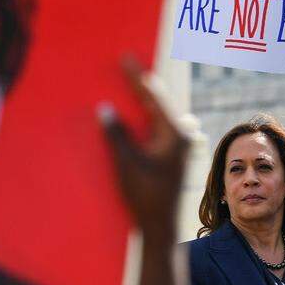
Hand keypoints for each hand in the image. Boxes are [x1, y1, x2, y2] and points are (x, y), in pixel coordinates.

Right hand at [99, 57, 189, 244]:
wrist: (160, 226)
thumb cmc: (145, 196)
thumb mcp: (127, 164)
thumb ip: (117, 135)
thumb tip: (105, 108)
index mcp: (173, 134)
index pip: (153, 97)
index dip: (135, 77)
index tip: (124, 58)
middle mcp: (179, 135)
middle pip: (157, 101)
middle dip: (139, 82)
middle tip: (125, 62)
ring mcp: (176, 144)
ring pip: (157, 112)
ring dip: (141, 98)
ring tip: (127, 79)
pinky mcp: (170, 152)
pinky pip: (155, 124)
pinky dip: (142, 114)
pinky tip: (131, 109)